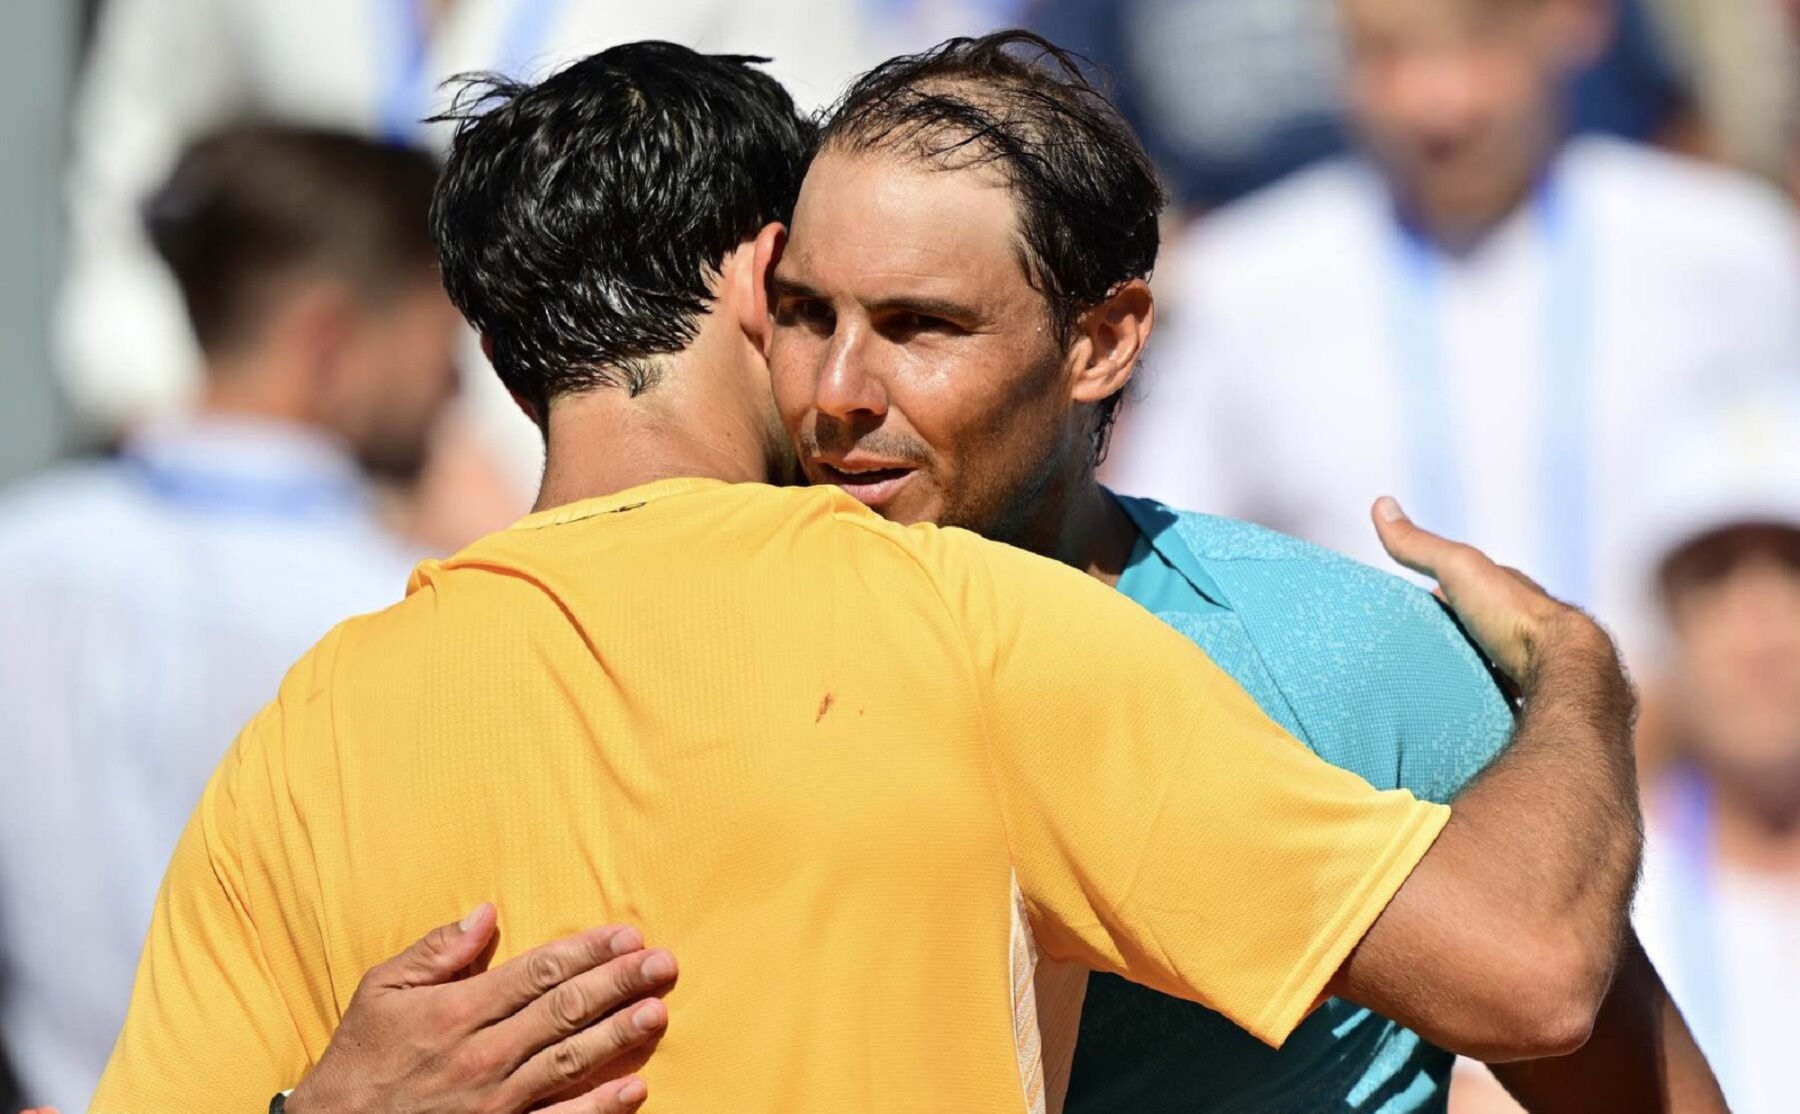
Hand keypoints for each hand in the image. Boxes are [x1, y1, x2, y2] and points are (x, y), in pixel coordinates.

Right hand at [287, 905, 675, 1113]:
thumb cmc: (360, 1060)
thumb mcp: (380, 991)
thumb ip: (436, 950)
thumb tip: (486, 912)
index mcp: (458, 1010)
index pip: (540, 971)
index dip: (589, 951)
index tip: (627, 935)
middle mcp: (483, 1054)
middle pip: (566, 1010)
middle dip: (620, 983)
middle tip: (664, 964)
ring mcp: (496, 1100)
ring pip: (571, 1060)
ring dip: (620, 1034)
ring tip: (658, 1010)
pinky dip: (600, 1107)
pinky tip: (635, 1087)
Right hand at [1372, 496, 1590, 686]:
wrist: (1560, 665)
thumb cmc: (1510, 613)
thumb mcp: (1457, 568)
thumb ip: (1420, 545)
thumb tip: (1381, 503)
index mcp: (1502, 589)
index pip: (1464, 585)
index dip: (1437, 592)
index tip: (1409, 608)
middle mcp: (1517, 621)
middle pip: (1475, 624)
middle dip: (1450, 633)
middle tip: (1414, 647)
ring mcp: (1525, 659)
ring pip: (1487, 659)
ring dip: (1466, 665)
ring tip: (1432, 680)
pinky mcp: (1526, 692)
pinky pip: (1496, 691)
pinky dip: (1479, 693)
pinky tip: (1460, 701)